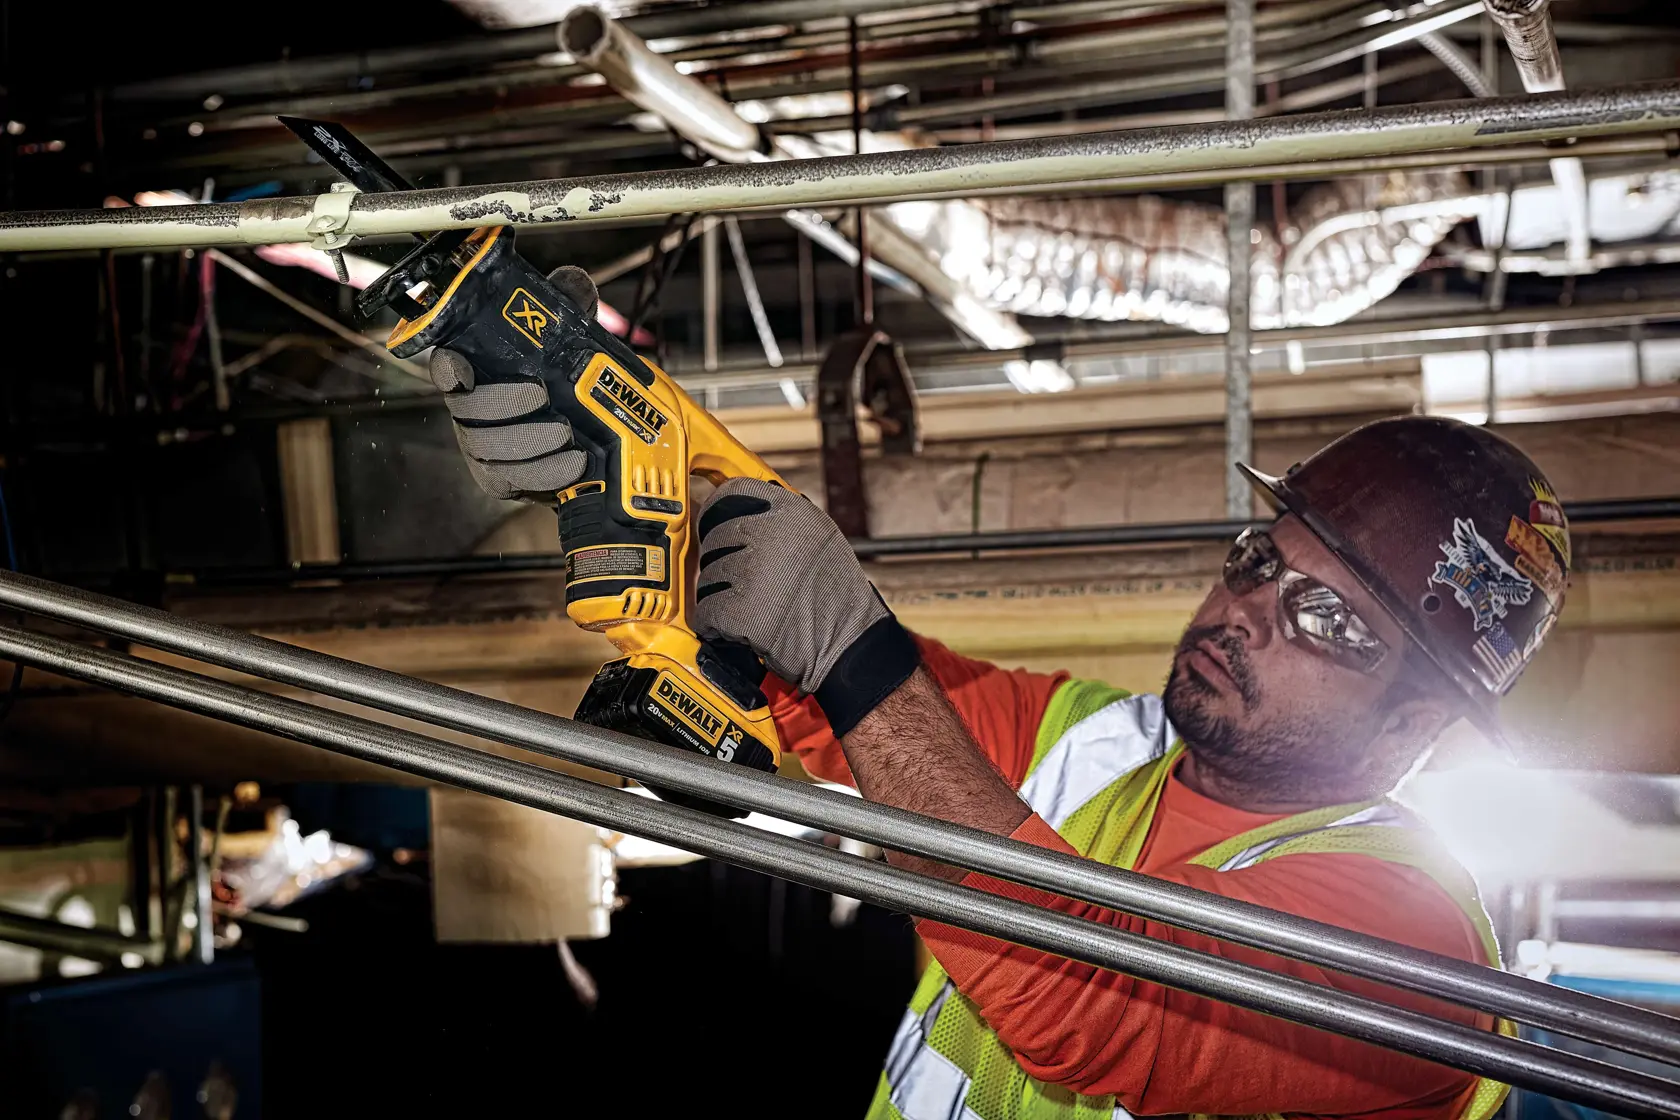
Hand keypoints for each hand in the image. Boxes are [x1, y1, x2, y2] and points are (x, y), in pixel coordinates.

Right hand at [428, 265, 598, 501]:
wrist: (589, 438)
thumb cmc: (563, 381)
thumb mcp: (568, 339)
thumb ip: (566, 307)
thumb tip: (573, 282)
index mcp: (477, 373)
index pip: (446, 368)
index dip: (448, 369)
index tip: (461, 367)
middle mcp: (470, 412)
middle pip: (465, 412)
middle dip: (500, 404)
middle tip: (540, 395)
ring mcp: (482, 448)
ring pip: (486, 450)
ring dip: (528, 442)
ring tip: (566, 433)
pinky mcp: (501, 480)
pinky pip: (511, 481)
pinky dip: (545, 473)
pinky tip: (574, 463)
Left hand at [693, 479, 918, 735]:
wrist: (848, 648)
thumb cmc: (837, 599)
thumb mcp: (819, 537)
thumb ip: (778, 518)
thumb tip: (735, 506)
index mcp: (790, 511)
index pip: (729, 493)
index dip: (720, 513)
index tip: (719, 524)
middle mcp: (768, 535)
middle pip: (714, 538)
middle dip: (723, 561)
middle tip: (748, 581)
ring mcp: (749, 572)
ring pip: (707, 577)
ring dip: (722, 594)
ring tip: (757, 606)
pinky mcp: (734, 611)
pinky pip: (706, 612)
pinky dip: (720, 625)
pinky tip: (748, 628)